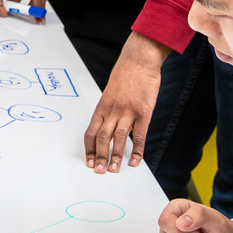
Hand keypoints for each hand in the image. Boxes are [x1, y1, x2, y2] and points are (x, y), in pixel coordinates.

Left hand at [82, 32, 168, 172]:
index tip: (89, 161)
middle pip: (102, 138)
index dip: (89, 149)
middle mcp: (112, 111)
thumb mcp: (110, 92)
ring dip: (116, 157)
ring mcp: (128, 112)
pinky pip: (139, 136)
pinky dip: (137, 151)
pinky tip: (135, 161)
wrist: (139, 61)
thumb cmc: (125, 75)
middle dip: (99, 157)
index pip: (90, 132)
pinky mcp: (143, 113)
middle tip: (99, 171)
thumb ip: (109, 110)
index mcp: (102, 107)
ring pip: (118, 139)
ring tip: (115, 170)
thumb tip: (108, 127)